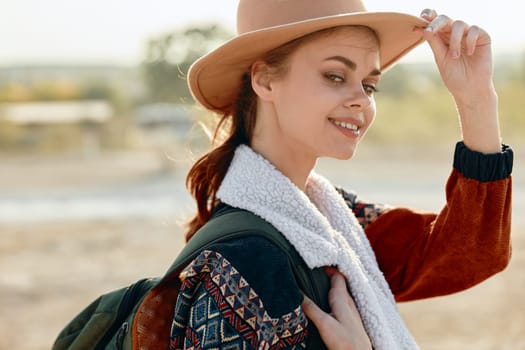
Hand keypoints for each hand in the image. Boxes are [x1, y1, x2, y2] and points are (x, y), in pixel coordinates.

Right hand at [301, 268, 371, 349]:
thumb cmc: (345, 342)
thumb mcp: (324, 324)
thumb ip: (311, 308)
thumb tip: (297, 293)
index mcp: (342, 299)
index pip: (337, 276)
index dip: (328, 268)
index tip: (317, 264)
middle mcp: (349, 303)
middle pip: (339, 284)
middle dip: (328, 278)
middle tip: (315, 274)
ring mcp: (352, 313)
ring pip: (342, 295)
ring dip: (332, 289)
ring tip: (320, 288)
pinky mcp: (352, 323)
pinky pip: (343, 305)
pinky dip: (335, 300)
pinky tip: (330, 307)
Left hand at [416, 9, 500, 153]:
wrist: (470, 90)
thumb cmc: (454, 76)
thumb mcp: (441, 58)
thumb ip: (434, 42)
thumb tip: (422, 28)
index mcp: (442, 38)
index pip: (435, 22)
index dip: (429, 16)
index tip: (421, 17)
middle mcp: (455, 34)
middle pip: (445, 19)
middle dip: (436, 23)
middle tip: (430, 31)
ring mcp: (469, 35)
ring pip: (459, 24)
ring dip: (454, 40)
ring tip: (454, 56)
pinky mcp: (482, 37)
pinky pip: (474, 30)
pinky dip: (470, 40)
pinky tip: (469, 53)